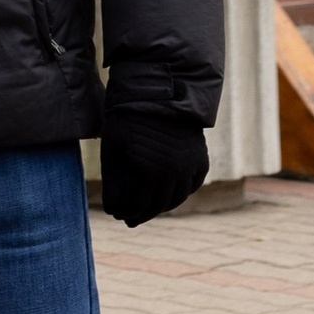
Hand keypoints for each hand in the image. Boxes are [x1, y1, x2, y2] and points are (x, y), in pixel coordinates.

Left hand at [97, 105, 208, 228]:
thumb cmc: (128, 119)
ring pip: (174, 199)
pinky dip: (179, 194)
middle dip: (140, 214)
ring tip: (147, 208)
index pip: (134, 204)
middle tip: (130, 220)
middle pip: (155, 205)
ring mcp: (188, 168)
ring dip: (160, 207)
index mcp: (144, 169)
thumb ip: (113, 182)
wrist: (161, 93)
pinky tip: (167, 195)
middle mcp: (170, 172)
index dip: (124, 212)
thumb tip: (114, 211)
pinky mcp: (201, 162)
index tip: (116, 215)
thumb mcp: (112, 148)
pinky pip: (190, 187)